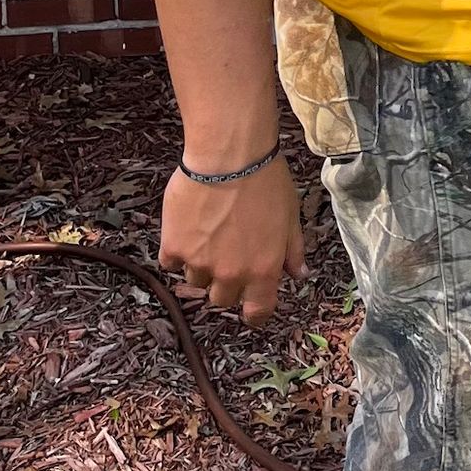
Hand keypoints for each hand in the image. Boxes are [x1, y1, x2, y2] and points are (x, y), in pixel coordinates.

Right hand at [159, 155, 305, 329]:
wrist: (229, 156)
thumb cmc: (266, 180)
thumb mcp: (291, 215)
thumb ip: (293, 250)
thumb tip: (299, 274)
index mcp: (264, 270)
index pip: (258, 311)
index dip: (255, 313)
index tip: (251, 308)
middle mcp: (231, 274)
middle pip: (222, 298)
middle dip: (226, 282)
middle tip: (228, 253)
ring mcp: (200, 263)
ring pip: (196, 281)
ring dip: (201, 265)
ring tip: (207, 233)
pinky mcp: (174, 248)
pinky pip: (171, 263)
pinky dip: (177, 251)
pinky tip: (187, 228)